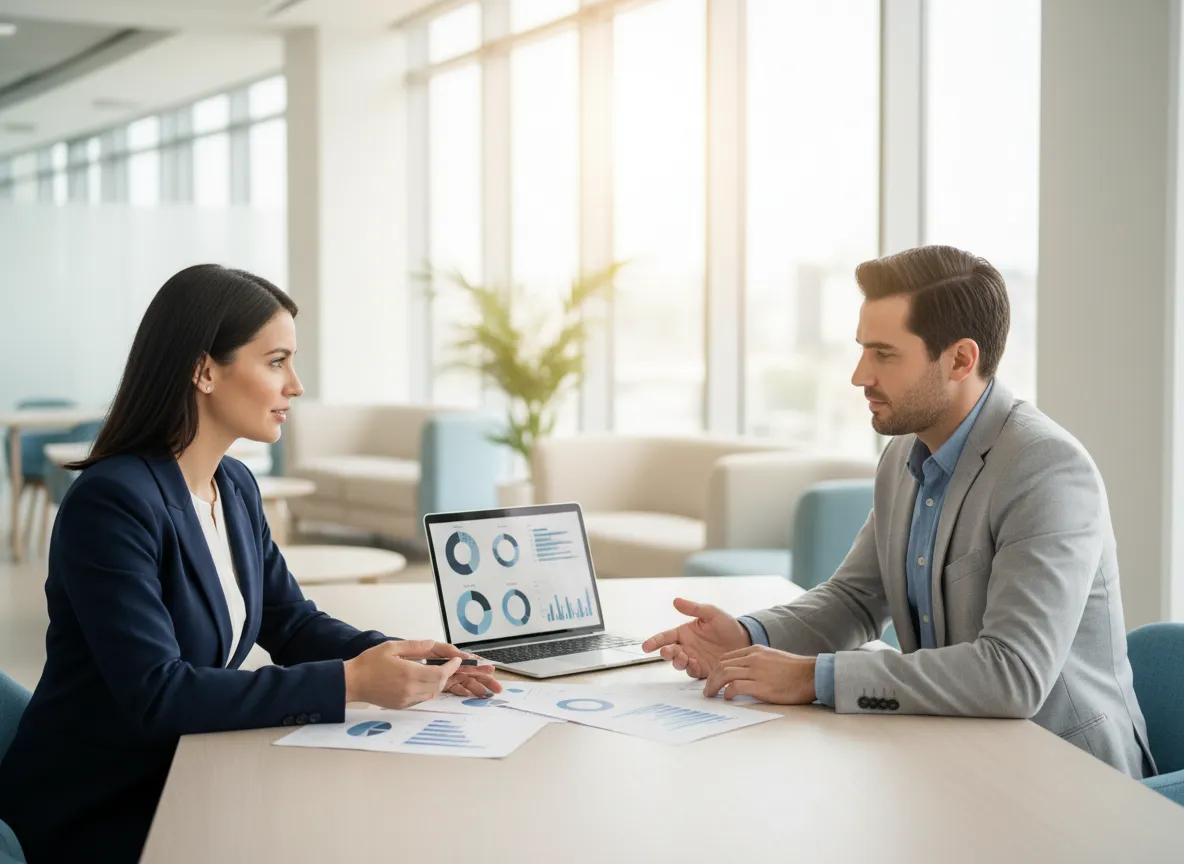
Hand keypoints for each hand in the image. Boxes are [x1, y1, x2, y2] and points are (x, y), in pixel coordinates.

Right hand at [343, 640, 497, 708]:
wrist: (352, 682)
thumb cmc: (370, 663)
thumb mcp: (392, 647)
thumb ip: (416, 646)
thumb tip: (434, 643)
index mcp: (408, 673)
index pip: (440, 673)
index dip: (452, 666)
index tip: (456, 659)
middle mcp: (409, 689)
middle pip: (439, 684)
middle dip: (447, 674)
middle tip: (449, 664)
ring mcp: (406, 700)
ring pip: (433, 693)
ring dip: (439, 682)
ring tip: (438, 670)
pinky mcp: (402, 706)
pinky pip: (423, 698)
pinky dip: (428, 689)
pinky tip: (424, 680)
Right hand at [640, 598, 751, 678]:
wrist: (744, 640)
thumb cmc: (727, 625)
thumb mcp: (711, 613)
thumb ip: (694, 608)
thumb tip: (676, 601)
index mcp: (685, 633)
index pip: (665, 637)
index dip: (654, 642)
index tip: (645, 647)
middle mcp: (686, 647)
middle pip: (670, 652)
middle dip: (666, 653)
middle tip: (667, 652)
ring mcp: (694, 658)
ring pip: (679, 663)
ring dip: (678, 661)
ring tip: (683, 657)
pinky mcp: (704, 669)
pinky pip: (693, 671)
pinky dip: (691, 668)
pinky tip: (694, 663)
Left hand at [703, 645, 816, 703]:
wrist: (812, 675)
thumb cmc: (795, 671)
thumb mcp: (773, 659)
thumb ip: (757, 663)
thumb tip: (744, 675)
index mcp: (755, 650)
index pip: (727, 657)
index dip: (716, 669)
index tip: (713, 680)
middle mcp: (753, 658)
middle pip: (721, 665)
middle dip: (711, 678)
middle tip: (708, 690)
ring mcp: (756, 671)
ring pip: (724, 674)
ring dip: (714, 685)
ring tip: (711, 695)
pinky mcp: (761, 686)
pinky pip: (735, 687)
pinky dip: (727, 693)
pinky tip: (727, 698)